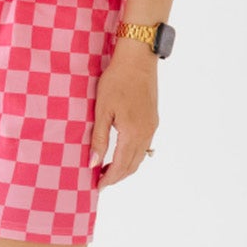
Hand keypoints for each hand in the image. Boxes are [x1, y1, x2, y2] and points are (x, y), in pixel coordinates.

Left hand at [90, 46, 158, 187]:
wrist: (138, 59)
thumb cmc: (116, 81)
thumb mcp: (102, 110)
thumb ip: (99, 138)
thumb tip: (93, 163)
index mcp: (133, 133)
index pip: (121, 166)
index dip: (109, 179)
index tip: (96, 187)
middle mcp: (146, 133)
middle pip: (132, 165)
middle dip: (116, 176)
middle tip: (99, 181)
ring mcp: (152, 127)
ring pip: (140, 157)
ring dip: (125, 167)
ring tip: (107, 170)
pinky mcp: (153, 119)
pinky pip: (144, 146)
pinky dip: (132, 155)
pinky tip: (122, 153)